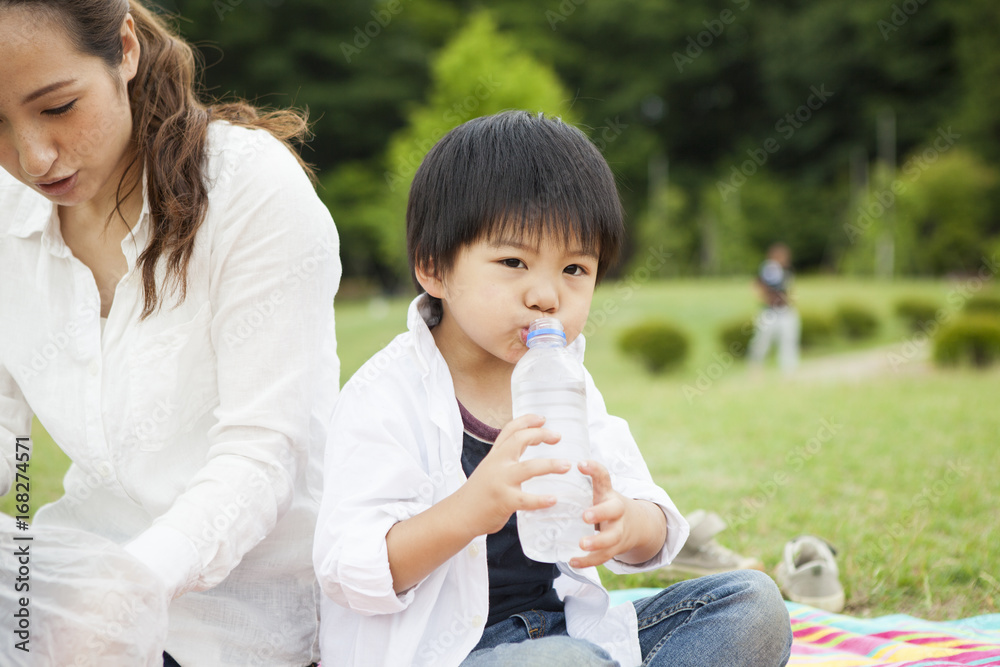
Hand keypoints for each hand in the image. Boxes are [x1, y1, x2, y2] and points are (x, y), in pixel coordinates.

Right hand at [460, 413, 570, 535]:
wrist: (459, 515)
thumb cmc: (478, 494)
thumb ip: (506, 462)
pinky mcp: (503, 501)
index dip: (527, 420)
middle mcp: (497, 464)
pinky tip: (553, 499)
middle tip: (558, 437)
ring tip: (566, 465)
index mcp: (495, 456)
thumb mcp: (489, 470)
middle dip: (540, 434)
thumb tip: (530, 459)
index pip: (510, 430)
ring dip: (550, 465)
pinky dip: (541, 499)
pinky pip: (526, 499)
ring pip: (528, 468)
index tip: (543, 418)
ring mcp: (500, 482)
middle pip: (519, 440)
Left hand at [569, 460, 665, 567]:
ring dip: (597, 542)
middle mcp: (616, 511)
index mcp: (609, 493)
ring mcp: (618, 530)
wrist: (635, 524)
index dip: (594, 470)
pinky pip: (603, 557)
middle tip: (585, 516)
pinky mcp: (614, 548)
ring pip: (611, 538)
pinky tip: (573, 561)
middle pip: (613, 510)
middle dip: (600, 512)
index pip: (604, 478)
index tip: (581, 464)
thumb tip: (549, 467)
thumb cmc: (606, 503)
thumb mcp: (599, 490)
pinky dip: (588, 561)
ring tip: (582, 544)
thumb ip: (581, 482)